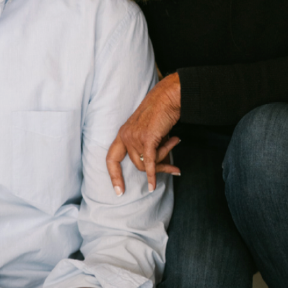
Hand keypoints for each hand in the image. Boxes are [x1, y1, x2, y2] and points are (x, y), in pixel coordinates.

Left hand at [106, 72, 181, 194]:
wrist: (168, 97)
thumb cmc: (161, 113)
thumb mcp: (149, 133)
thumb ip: (148, 148)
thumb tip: (156, 168)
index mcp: (123, 134)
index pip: (111, 158)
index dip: (114, 175)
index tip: (119, 191)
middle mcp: (126, 136)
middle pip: (136, 164)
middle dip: (157, 167)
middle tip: (174, 168)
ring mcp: (135, 137)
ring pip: (146, 163)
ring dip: (164, 158)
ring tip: (175, 141)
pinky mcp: (147, 139)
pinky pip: (149, 163)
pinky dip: (152, 175)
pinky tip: (153, 186)